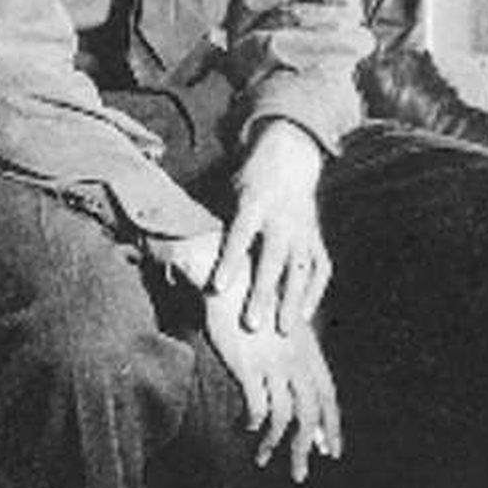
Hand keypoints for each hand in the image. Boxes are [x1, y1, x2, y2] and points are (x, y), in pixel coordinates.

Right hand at [203, 277, 342, 481]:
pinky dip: (253, 423)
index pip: (328, 395)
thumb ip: (291, 358)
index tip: (331, 451)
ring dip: (276, 443)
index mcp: (308, 350)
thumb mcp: (282, 328)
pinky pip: (257, 406)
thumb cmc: (253, 302)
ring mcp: (273, 363)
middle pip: (311, 412)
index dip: (331, 425)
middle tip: (302, 473)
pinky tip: (245, 428)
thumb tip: (293, 389)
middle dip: (307, 446)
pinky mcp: (248, 366)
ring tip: (265, 460)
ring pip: (284, 416)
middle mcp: (296, 359)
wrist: (231, 277)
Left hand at [214, 119, 332, 339]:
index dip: (228, 262)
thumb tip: (166, 249)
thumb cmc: (249, 182)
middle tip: (251, 325)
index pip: (240, 236)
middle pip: (272, 259)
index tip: (216, 289)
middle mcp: (281, 217)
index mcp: (254, 204)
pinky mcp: (317, 237)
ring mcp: (303, 228)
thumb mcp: (227, 194)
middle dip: (263, 292)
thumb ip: (208, 223)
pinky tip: (305, 316)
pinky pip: (320, 267)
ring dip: (292, 300)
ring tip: (283, 329)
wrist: (290, 157)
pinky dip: (314, 291)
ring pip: (300, 268)